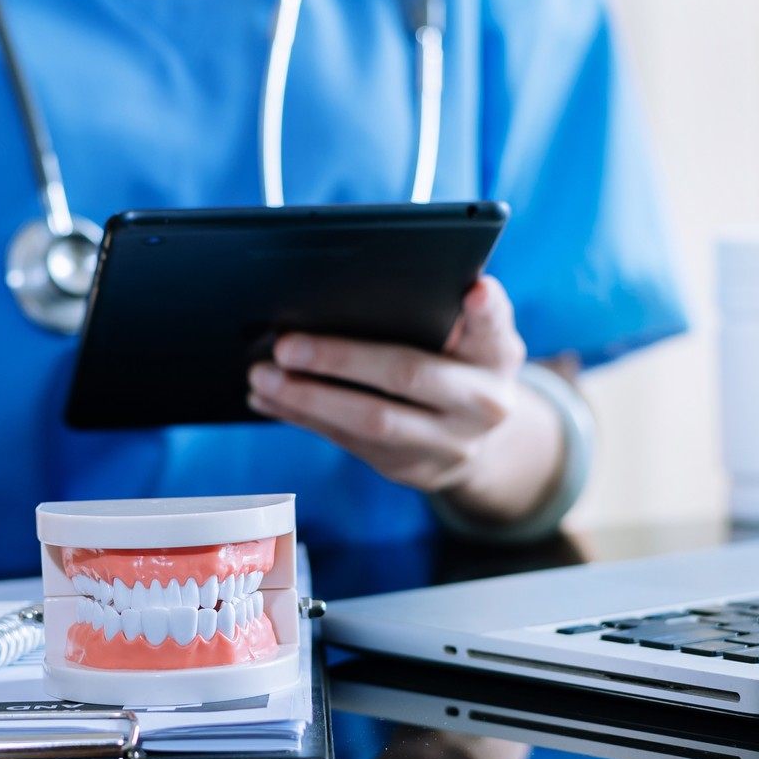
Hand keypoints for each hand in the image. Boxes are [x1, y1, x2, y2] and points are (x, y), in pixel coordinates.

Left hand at [247, 277, 561, 524]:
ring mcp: (450, 444)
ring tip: (261, 375)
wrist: (474, 437)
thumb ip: (440, 312)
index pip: (494, 323)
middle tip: (284, 345)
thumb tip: (350, 289)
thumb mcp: (469, 336)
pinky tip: (271, 399)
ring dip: (307, 399)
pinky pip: (351, 442)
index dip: (484, 307)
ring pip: (370, 421)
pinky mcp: (414, 470)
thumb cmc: (456, 364)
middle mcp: (484, 401)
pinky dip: (306, 418)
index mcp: (498, 352)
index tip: (472, 288)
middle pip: (408, 375)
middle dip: (340, 360)